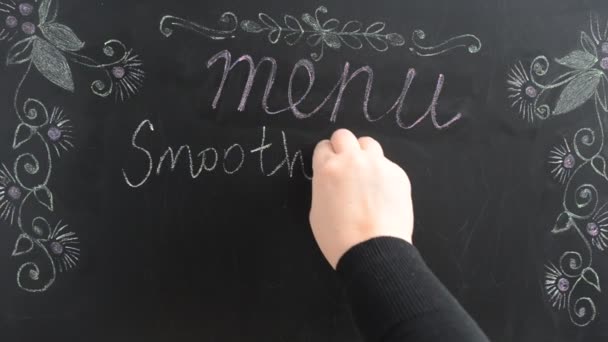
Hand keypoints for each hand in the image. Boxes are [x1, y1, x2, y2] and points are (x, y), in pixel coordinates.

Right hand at [309, 129, 413, 268]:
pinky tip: (383, 195)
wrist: (374, 251)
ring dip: (364, 155)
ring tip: (366, 177)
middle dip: (342, 148)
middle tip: (346, 167)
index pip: (323, 146)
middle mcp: (353, 160)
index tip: (330, 168)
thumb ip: (324, 186)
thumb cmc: (338, 238)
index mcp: (328, 169)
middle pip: (344, 135)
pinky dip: (383, 174)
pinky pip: (387, 165)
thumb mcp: (317, 211)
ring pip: (369, 144)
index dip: (326, 157)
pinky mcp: (398, 174)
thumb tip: (332, 179)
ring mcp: (378, 164)